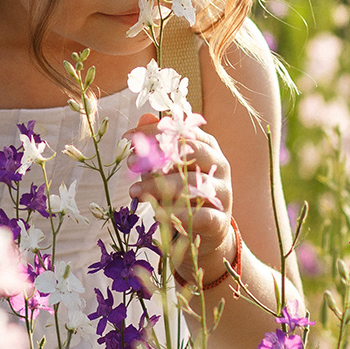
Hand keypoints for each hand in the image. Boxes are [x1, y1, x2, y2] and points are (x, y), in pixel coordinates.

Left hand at [126, 112, 239, 284]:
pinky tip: (158, 214)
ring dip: (157, 187)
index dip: (154, 131)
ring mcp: (222, 192)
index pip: (182, 131)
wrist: (205, 232)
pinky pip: (200, 214)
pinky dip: (177, 214)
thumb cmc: (182, 193)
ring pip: (191, 184)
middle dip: (156, 157)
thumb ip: (158, 146)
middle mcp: (219, 165)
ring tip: (134, 191)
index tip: (127, 137)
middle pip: (190, 153)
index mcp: (208, 147)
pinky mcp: (220, 220)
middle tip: (130, 163)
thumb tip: (144, 116)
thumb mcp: (167, 169)